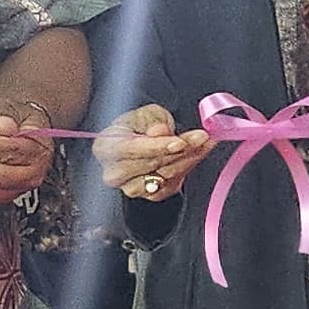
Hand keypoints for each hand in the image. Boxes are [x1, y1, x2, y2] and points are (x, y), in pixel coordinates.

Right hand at [96, 104, 212, 202]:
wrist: (144, 138)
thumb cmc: (140, 124)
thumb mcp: (146, 113)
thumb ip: (152, 120)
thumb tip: (159, 132)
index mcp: (105, 147)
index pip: (130, 150)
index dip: (156, 146)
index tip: (179, 142)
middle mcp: (113, 173)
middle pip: (149, 165)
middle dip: (178, 150)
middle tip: (200, 137)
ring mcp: (131, 187)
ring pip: (164, 176)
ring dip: (188, 158)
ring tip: (203, 141)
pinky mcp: (150, 195)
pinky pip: (172, 184)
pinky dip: (188, 167)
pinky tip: (198, 152)